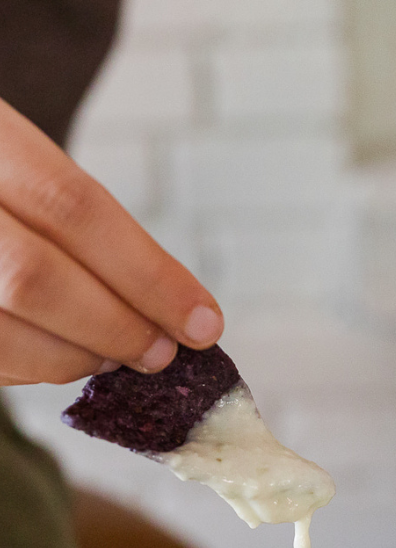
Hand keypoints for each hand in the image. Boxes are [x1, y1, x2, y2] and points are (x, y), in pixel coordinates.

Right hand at [0, 98, 221, 385]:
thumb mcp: (25, 159)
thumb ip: (85, 222)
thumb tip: (183, 311)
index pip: (72, 205)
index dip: (149, 274)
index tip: (204, 321)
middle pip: (35, 276)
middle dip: (117, 327)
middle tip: (163, 352)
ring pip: (4, 333)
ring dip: (77, 357)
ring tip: (116, 355)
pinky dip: (35, 368)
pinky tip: (65, 354)